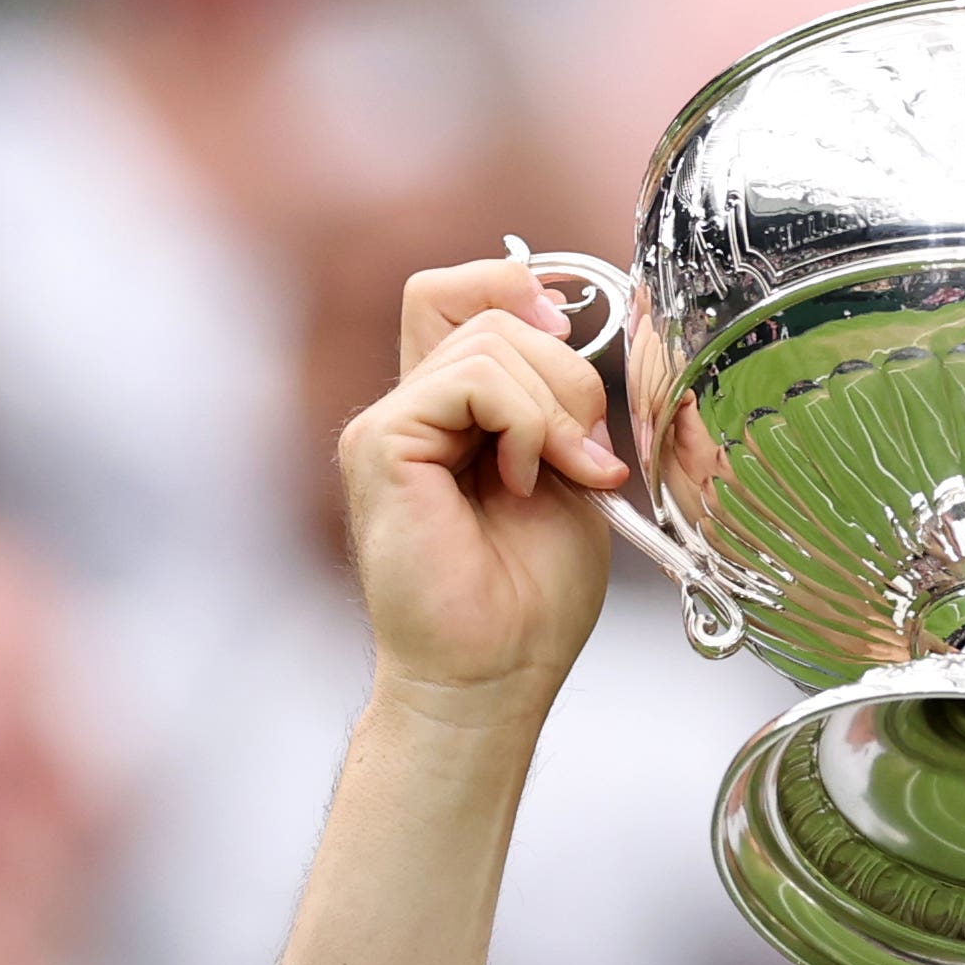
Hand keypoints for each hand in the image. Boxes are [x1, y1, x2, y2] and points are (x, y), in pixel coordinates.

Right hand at [335, 260, 622, 711]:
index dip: (518, 289)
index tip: (573, 346)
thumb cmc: (528, 600)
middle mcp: (409, 410)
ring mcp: (389, 426)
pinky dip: (522, 423)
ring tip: (556, 477)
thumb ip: (557, 400)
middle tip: (584, 452)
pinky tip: (521, 482)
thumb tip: (567, 331)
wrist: (492, 674)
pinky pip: (468, 380)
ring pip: (486, 340)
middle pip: (481, 303)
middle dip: (563, 366)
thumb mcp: (566, 471)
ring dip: (551, 406)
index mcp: (448, 413)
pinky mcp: (380, 446)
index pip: (459, 293)